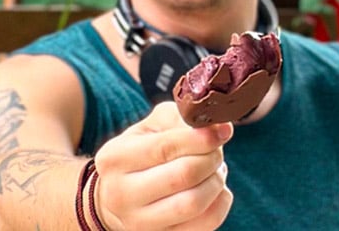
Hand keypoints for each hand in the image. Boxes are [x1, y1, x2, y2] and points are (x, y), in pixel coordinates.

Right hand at [92, 102, 233, 229]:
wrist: (116, 198)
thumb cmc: (140, 155)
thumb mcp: (149, 128)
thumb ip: (179, 118)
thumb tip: (217, 125)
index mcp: (115, 158)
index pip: (165, 147)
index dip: (201, 138)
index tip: (223, 130)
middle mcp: (121, 194)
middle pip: (183, 176)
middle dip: (211, 158)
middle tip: (217, 150)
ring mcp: (139, 223)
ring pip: (194, 203)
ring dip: (216, 181)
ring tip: (215, 169)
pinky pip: (205, 224)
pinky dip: (220, 202)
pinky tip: (214, 189)